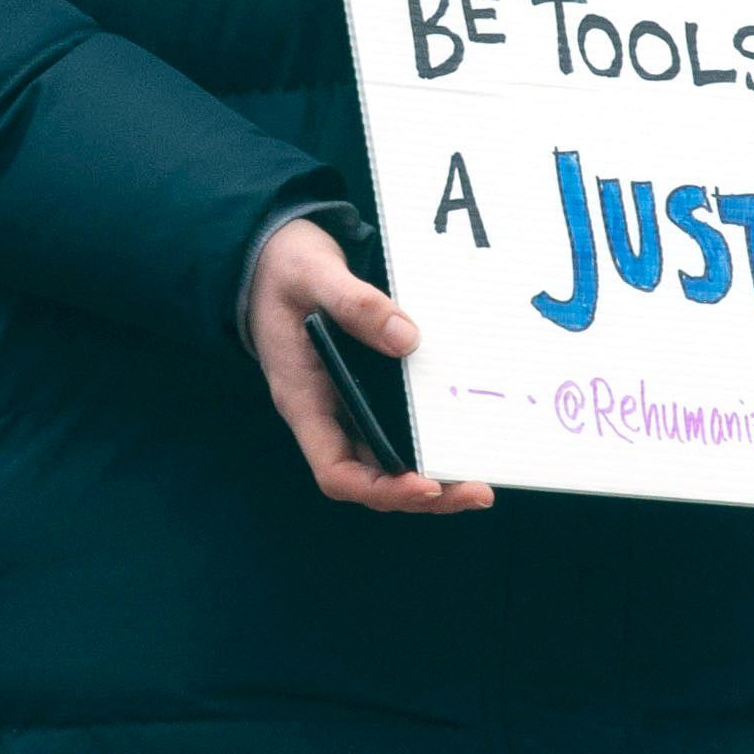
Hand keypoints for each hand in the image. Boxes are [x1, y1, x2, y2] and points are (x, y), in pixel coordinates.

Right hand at [247, 219, 494, 515]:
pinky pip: (396, 430)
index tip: (426, 485)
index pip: (336, 472)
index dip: (381, 489)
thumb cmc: (285, 268)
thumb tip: (407, 339)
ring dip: (433, 476)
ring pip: (388, 462)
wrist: (272, 258)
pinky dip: (429, 442)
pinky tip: (464, 435)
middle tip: (478, 491)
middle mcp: (326, 415)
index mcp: (303, 400)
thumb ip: (355, 304)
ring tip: (481, 481)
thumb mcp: (313, 273)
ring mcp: (346, 405)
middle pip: (372, 478)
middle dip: (424, 495)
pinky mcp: (365, 389)